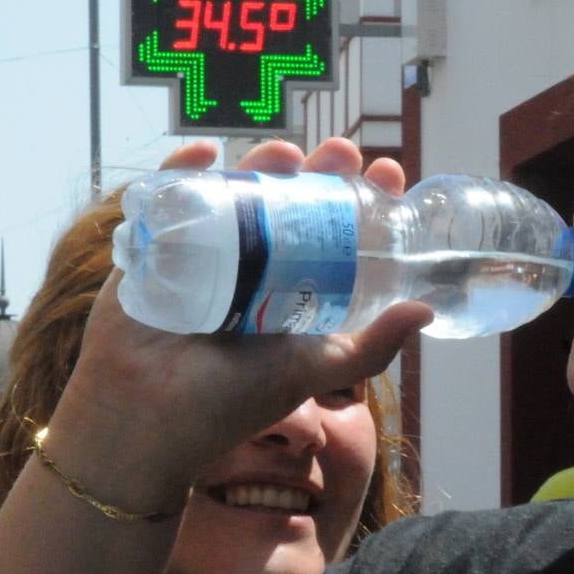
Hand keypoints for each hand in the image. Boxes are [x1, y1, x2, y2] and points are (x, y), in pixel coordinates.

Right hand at [44, 138, 430, 510]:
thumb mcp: (313, 372)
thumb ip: (370, 349)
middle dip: (317, 171)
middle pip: (287, 202)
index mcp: (290, 288)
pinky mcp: (152, 249)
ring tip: (285, 153)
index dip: (360, 200)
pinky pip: (165, 199)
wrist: (148, 421)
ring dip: (261, 164)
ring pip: (236, 192)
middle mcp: (252, 266)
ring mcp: (201, 253)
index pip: (333, 231)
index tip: (387, 175)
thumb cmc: (229, 403)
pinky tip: (205, 153)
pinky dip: (182, 169)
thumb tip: (426, 312)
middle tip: (342, 153)